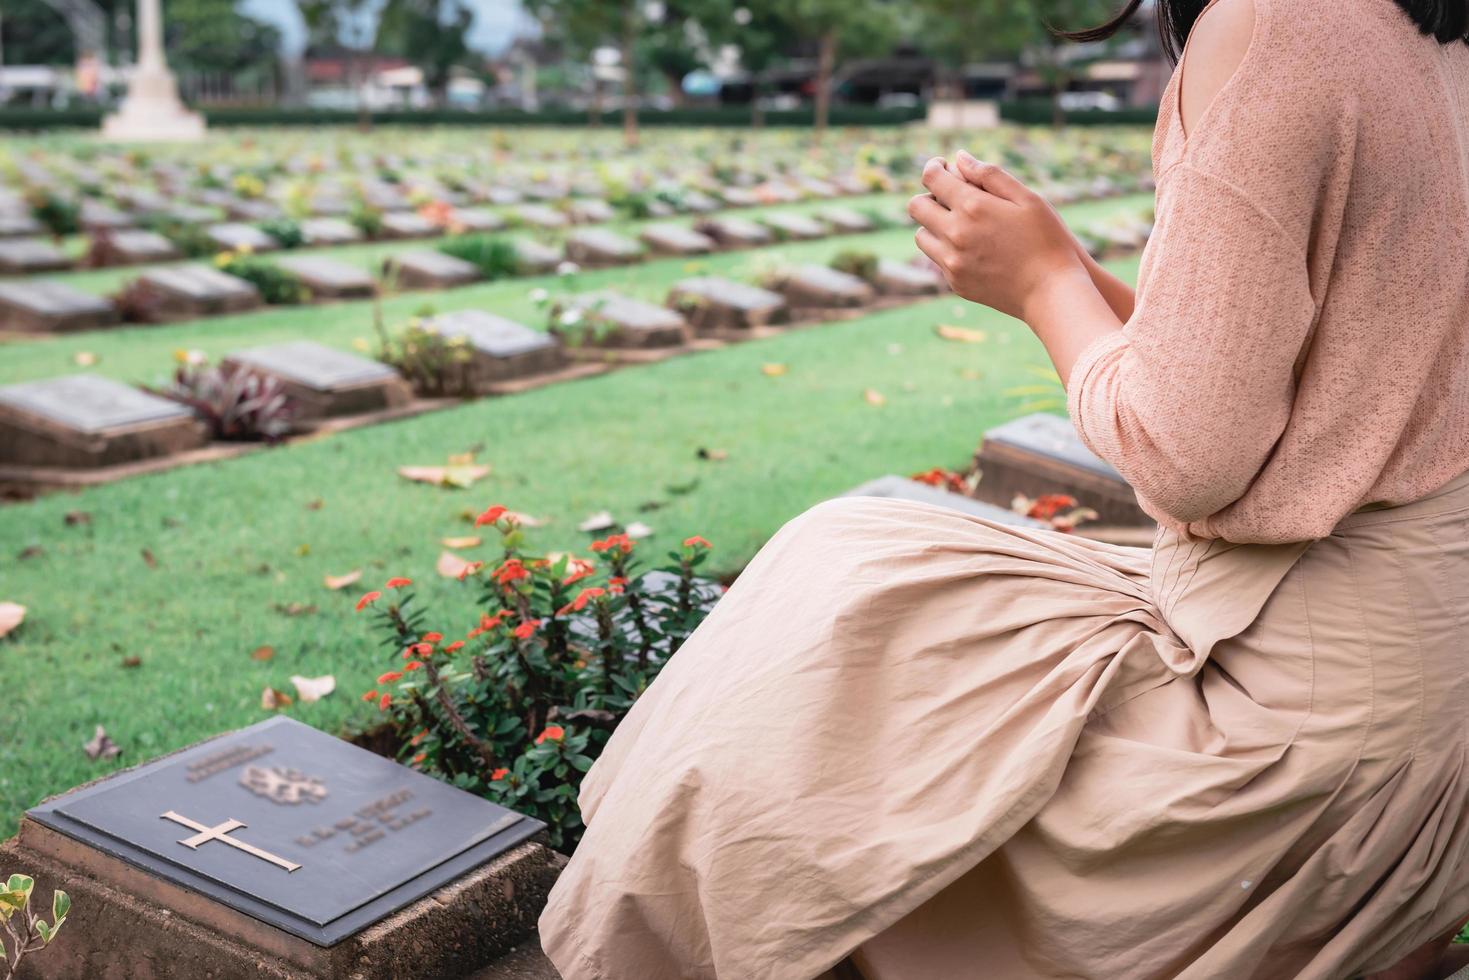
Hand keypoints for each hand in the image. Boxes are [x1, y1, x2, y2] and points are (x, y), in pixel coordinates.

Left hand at [908, 151, 1088, 323]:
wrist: (1051, 291)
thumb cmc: (1047, 239)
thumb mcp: (1027, 198)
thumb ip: (991, 175)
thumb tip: (959, 158)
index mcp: (972, 207)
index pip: (931, 178)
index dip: (933, 167)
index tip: (942, 166)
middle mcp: (955, 234)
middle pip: (916, 207)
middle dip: (928, 196)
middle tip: (947, 196)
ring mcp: (952, 262)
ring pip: (921, 236)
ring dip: (933, 225)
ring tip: (958, 223)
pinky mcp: (955, 282)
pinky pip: (937, 260)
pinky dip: (946, 249)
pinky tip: (970, 247)